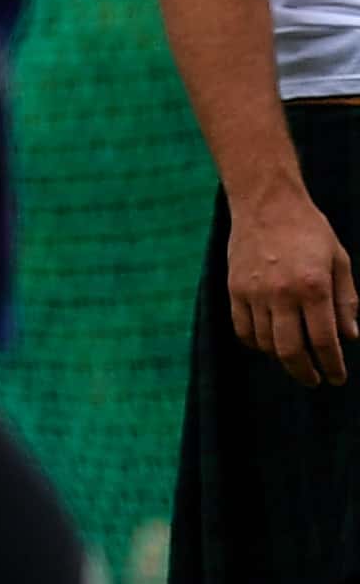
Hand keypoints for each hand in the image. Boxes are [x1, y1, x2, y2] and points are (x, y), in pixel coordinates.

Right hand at [222, 180, 356, 384]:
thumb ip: (347, 301)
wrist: (266, 203)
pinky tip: (268, 343)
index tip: (337, 378)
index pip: (324, 340)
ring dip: (281, 357)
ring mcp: (254, 292)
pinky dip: (255, 342)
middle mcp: (282, 293)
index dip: (333, 365)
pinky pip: (242, 328)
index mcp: (314, 287)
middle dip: (305, 372)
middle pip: (290, 350)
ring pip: (265, 342)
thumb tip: (351, 337)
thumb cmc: (309, 230)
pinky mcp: (235, 289)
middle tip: (315, 380)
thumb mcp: (339, 261)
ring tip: (295, 358)